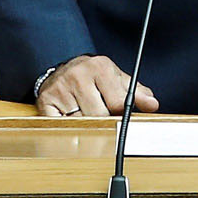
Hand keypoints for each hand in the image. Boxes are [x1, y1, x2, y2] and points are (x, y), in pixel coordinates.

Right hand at [36, 54, 158, 117]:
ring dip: (86, 127)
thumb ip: (137, 92)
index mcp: (100, 67)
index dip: (121, 115)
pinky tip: (72, 121)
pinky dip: (68, 129)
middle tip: (103, 120)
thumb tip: (152, 104)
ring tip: (87, 117)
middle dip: (103, 122)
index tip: (121, 119)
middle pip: (98, 115)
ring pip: (80, 123)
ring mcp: (60, 88)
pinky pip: (61, 126)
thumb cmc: (94, 77)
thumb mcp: (117, 79)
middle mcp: (78, 75)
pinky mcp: (45, 101)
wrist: (63, 68)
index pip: (117, 102)